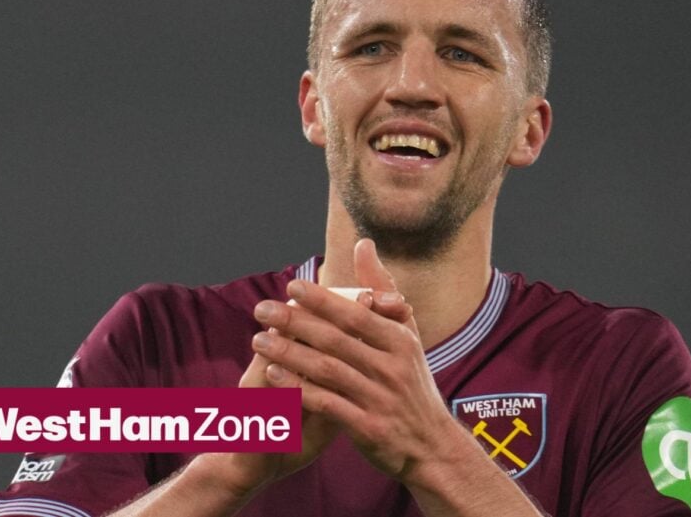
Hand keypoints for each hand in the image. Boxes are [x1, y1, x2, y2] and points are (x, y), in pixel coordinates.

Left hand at [251, 239, 455, 480]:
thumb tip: (363, 244)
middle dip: (295, 322)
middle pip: (336, 339)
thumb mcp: (407, 335)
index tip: (291, 287)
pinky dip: (298, 388)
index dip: (322, 300)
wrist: (432, 446)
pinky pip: (326, 404)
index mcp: (401, 340)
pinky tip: (273, 376)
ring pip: (326, 370)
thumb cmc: (412, 384)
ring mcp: (381, 398)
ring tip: (258, 340)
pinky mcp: (369, 428)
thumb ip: (383, 290)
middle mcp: (392, 367)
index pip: (356, 314)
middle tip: (261, 309)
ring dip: (288, 353)